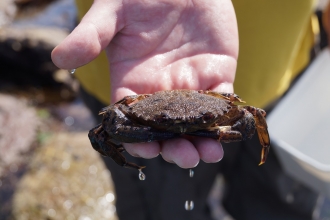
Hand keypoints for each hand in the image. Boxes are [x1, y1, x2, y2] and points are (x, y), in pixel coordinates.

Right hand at [52, 0, 237, 167]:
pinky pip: (221, 103)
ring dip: (202, 141)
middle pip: (166, 129)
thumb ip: (91, 35)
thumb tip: (59, 58)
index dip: (139, 138)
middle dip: (175, 147)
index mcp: (134, 82)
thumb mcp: (113, 11)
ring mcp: (190, 85)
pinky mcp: (217, 75)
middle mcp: (162, 90)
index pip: (134, 120)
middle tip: (186, 157)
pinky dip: (224, 119)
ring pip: (196, 123)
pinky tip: (227, 132)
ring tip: (210, 153)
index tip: (148, 148)